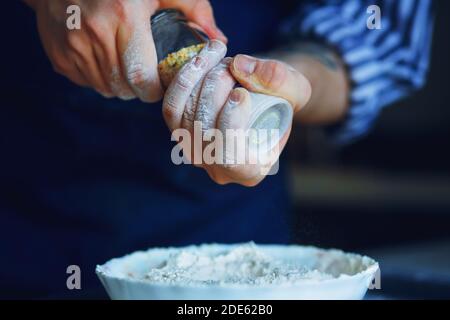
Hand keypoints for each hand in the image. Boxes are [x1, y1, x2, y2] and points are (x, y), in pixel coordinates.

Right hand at [27, 0, 225, 101]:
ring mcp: (72, 45)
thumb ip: (194, 9)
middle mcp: (94, 33)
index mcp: (124, 15)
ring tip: (126, 66)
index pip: (142, 77)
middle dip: (139, 89)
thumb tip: (218, 40)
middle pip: (124, 87)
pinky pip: (86, 82)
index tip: (160, 83)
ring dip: (120, 85)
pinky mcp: (58, 54)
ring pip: (105, 88)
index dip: (154, 89)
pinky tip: (105, 60)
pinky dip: (99, 79)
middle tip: (146, 75)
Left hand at [163, 48, 311, 186]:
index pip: (229, 158)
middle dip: (214, 90)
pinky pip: (172, 107)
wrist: (264, 95)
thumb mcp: (295, 87)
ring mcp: (195, 151)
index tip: (242, 93)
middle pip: (203, 132)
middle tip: (231, 65)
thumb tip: (239, 66)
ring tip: (219, 56)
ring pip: (184, 118)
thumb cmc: (284, 99)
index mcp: (249, 171)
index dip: (230, 125)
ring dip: (199, 79)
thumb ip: (278, 79)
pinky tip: (201, 59)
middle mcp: (217, 168)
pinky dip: (184, 79)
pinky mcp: (179, 131)